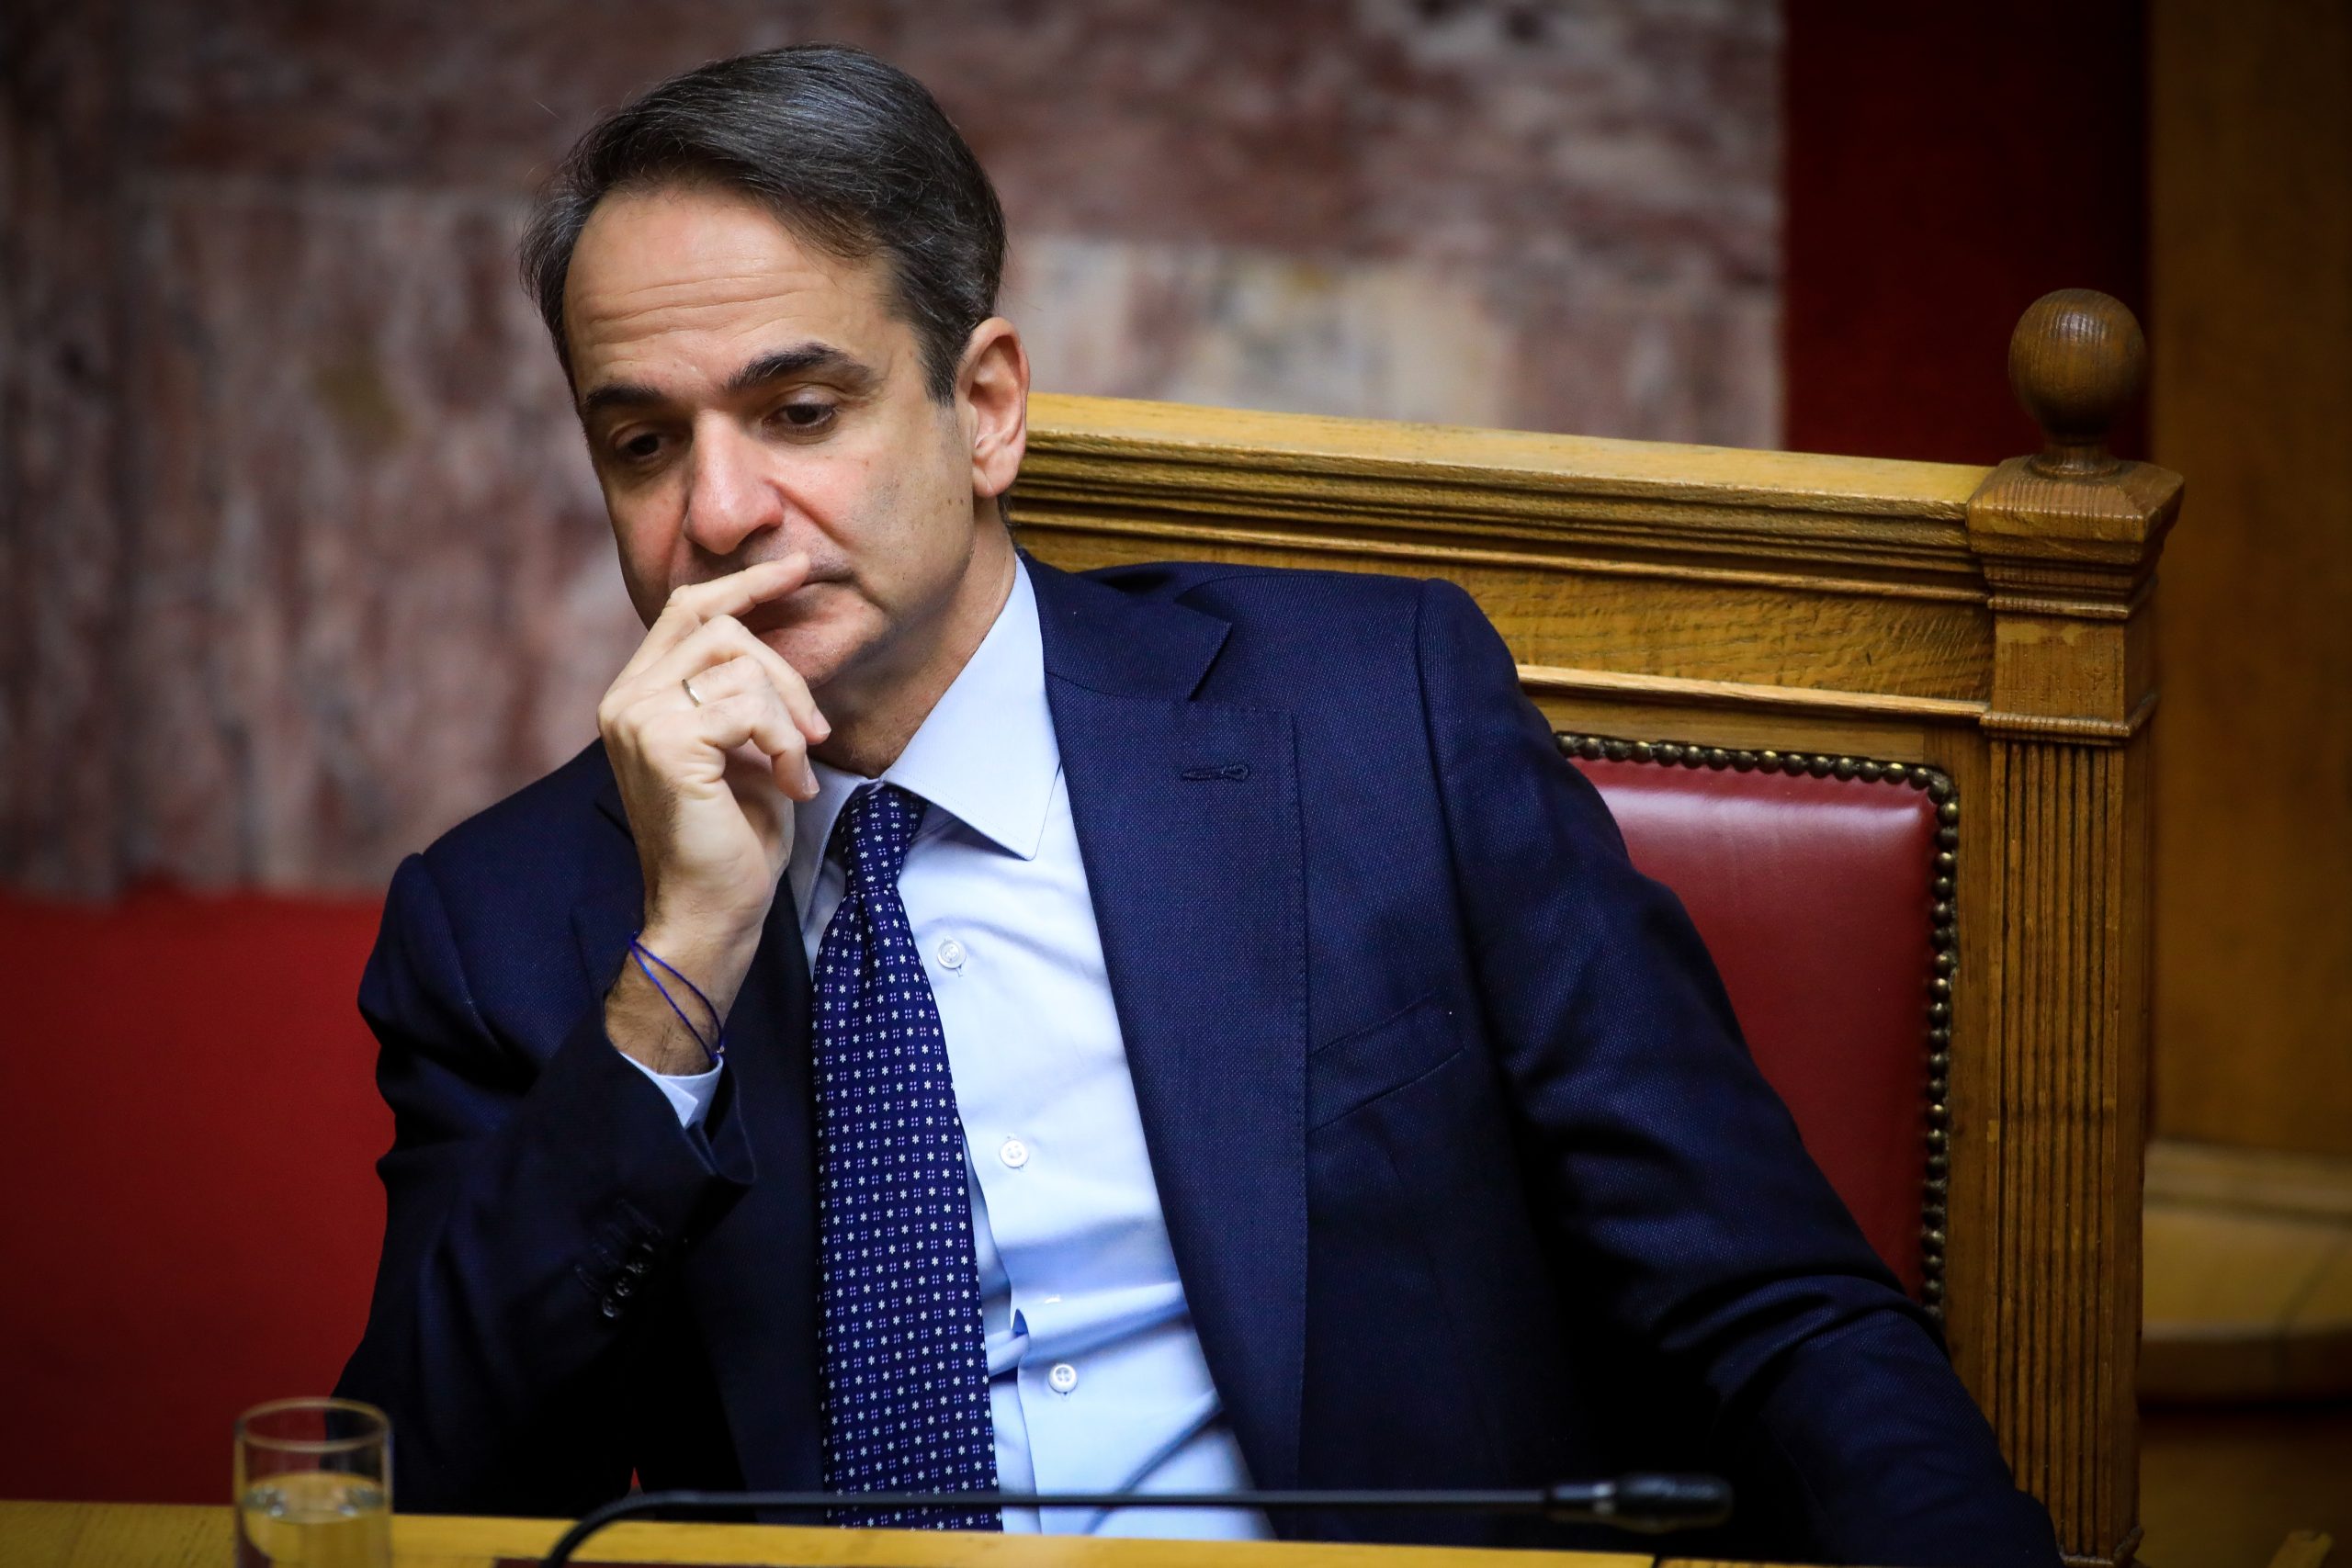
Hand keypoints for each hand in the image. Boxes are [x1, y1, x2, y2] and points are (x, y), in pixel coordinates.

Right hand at [596, 557, 828, 1070]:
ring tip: (794, 768)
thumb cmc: (732, 839)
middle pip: (722, 628)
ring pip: (740, 662)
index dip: (744, 584)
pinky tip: (787, 785)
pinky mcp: (665, 743)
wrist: (710, 910)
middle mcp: (626, 699)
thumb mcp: (743, 749)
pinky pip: (749, 705)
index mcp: (638, 695)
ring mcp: (638, 718)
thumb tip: (776, 640)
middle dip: (786, 673)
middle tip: (813, 732)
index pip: (686, 610)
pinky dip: (784, 743)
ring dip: (788, 716)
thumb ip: (744, 695)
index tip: (799, 569)